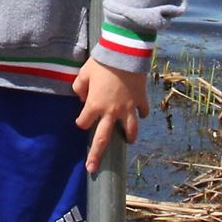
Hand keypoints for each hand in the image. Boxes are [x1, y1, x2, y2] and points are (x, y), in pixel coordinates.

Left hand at [71, 57, 148, 173]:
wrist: (125, 53)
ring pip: (130, 130)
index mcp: (94, 106)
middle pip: (102, 139)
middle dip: (96, 155)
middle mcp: (111, 112)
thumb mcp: (83, 73)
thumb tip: (81, 96)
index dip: (81, 121)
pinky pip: (143, 112)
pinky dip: (142, 114)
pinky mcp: (140, 100)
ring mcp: (128, 108)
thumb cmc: (101, 62)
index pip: (84, 122)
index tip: (81, 120)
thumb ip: (79, 87)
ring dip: (129, 136)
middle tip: (92, 168)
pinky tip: (140, 114)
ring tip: (128, 141)